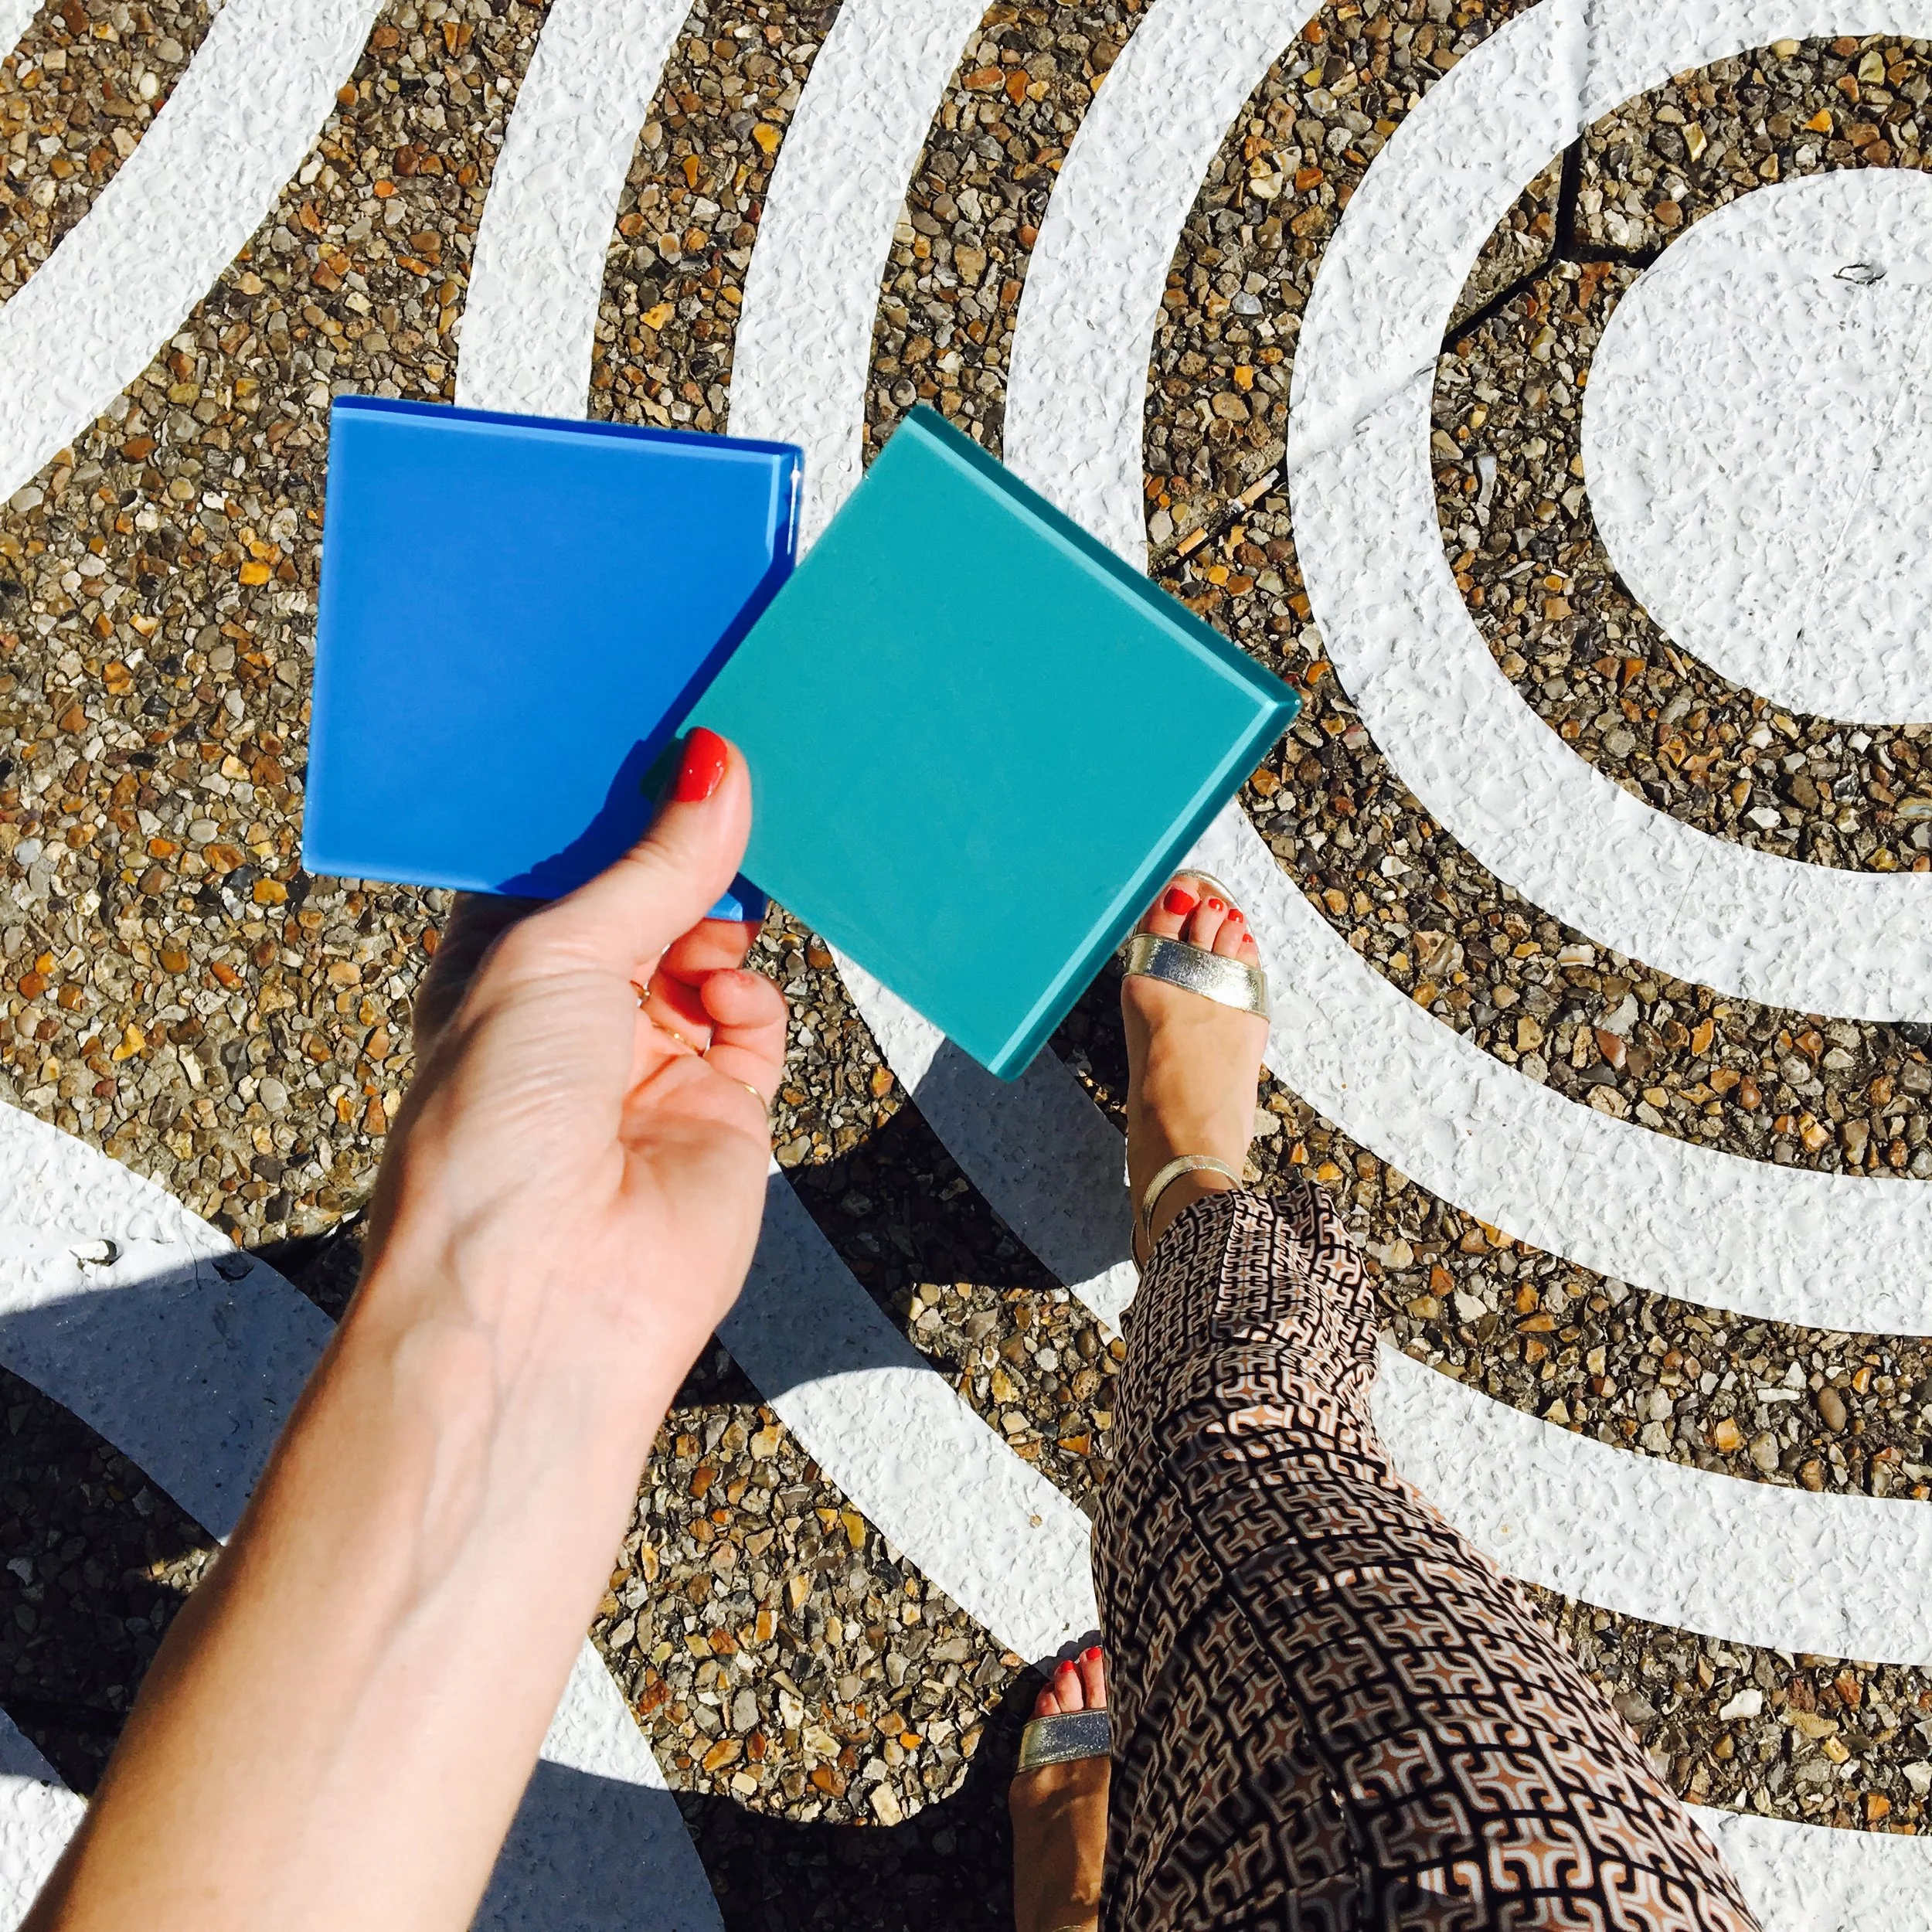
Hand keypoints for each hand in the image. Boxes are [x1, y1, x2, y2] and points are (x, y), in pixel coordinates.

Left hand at [361, 727, 787, 1382]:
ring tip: (729, 890)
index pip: (562, 863)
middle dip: (681, 848)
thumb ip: (650, 869)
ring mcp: (648, 1060)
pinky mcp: (720, 1108)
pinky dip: (755, 994)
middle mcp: (571, 1014)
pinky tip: (732, 986)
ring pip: (711, 951)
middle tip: (723, 781)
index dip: (610, 808)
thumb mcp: (553, 958)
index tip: (660, 739)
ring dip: (722, 915)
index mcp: (497, 968)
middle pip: (646, 899)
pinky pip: (759, 1021)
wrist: (542, 1295)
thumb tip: (717, 770)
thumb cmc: (488, 1133)